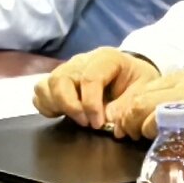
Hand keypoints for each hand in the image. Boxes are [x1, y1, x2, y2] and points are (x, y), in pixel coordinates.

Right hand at [35, 49, 150, 130]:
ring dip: (56, 106)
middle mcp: (81, 61)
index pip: (89, 77)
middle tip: (85, 122)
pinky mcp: (58, 82)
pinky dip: (46, 106)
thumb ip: (128, 106)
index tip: (99, 124)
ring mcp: (67, 70)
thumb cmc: (138, 82)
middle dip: (70, 105)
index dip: (91, 104)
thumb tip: (109, 124)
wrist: (132, 76)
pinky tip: (63, 113)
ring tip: (75, 118)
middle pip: (60, 79)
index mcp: (106, 58)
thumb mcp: (144, 90)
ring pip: (45, 85)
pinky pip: (40, 92)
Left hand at [113, 67, 183, 149]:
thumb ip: (180, 91)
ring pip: (149, 117)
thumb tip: (153, 106)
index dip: (127, 108)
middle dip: (128, 121)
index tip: (126, 121)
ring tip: (148, 140)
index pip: (141, 89)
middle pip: (138, 103)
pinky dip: (164, 142)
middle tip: (129, 134)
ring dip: (144, 132)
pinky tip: (169, 145)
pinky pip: (173, 135)